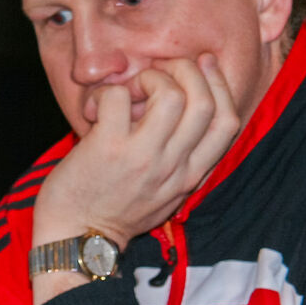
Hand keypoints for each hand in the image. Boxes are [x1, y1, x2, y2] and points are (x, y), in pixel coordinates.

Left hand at [32, 54, 238, 303]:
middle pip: (204, 102)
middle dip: (187, 70)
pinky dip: (107, 91)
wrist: (78, 240)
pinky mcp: (108, 148)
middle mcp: (173, 166)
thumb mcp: (166, 194)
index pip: (227, 122)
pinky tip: (98, 107)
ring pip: (170, 95)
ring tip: (131, 90)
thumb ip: (182, 158)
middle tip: (161, 70)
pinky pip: (117, 98)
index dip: (220, 84)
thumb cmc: (116, 211)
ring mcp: (142, 157)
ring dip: (149, 78)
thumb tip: (186, 108)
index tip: (204, 63)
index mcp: (190, 175)